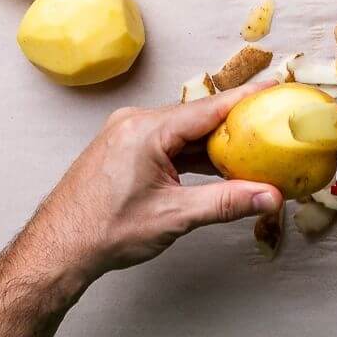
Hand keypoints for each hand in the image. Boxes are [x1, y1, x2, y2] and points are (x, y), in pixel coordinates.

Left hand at [24, 85, 282, 287]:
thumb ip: (227, 202)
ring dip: (215, 145)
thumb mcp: (175, 216)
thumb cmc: (106, 230)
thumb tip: (269, 196)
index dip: (246, 100)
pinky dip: (193, 155)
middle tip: (272, 127)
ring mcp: (127, 134)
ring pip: (184, 132)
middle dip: (236, 126)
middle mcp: (135, 122)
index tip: (275, 89)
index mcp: (147, 130)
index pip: (209, 108)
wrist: (60, 247)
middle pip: (198, 117)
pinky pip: (168, 144)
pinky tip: (216, 168)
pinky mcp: (125, 150)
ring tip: (252, 153)